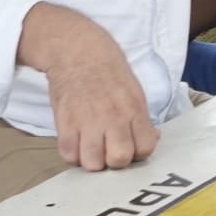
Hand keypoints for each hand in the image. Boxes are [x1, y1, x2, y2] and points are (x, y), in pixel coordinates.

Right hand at [17, 2, 160, 171]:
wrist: (77, 51)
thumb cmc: (108, 70)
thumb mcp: (134, 91)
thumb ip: (141, 119)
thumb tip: (150, 142)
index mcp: (134, 109)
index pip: (145, 148)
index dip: (139, 153)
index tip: (131, 147)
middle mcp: (113, 117)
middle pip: (119, 160)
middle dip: (115, 161)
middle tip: (109, 150)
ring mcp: (87, 121)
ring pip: (93, 164)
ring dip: (92, 161)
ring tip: (91, 149)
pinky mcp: (65, 123)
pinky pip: (69, 156)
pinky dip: (72, 155)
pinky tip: (76, 143)